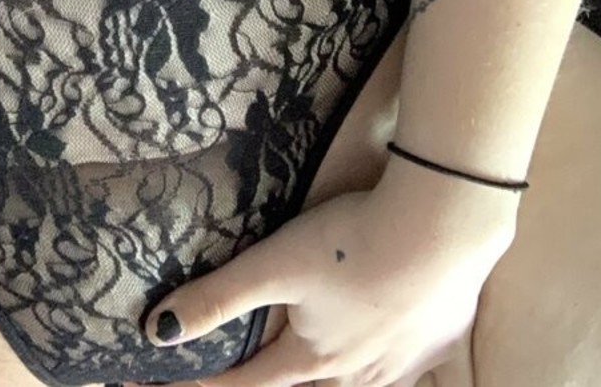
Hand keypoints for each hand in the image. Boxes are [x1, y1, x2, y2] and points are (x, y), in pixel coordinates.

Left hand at [137, 165, 518, 386]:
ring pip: (360, 382)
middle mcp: (359, 376)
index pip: (249, 383)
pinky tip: (388, 339)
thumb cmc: (352, 242)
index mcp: (314, 360)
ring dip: (335, 376)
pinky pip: (405, 364)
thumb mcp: (275, 264)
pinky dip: (388, 360)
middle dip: (278, 380)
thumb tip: (159, 329)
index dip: (208, 384)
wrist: (441, 229)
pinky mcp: (440, 340)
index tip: (168, 384)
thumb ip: (218, 296)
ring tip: (323, 356)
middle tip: (260, 369)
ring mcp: (405, 363)